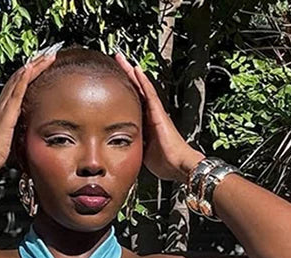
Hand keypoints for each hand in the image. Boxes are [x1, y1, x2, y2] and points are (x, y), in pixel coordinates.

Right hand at [0, 45, 61, 178]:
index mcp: (4, 111)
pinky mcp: (6, 113)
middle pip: (20, 78)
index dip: (30, 73)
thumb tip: (25, 136)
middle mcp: (2, 104)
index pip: (18, 86)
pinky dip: (24, 78)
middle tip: (48, 52)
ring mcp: (4, 107)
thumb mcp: (9, 142)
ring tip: (46, 54)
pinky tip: (31, 67)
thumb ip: (17, 134)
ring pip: (19, 80)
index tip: (41, 64)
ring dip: (33, 65)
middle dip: (34, 64)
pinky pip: (16, 91)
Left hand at [114, 51, 203, 183]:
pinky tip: (136, 70)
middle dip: (126, 76)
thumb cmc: (164, 162)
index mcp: (146, 123)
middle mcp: (151, 114)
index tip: (112, 82)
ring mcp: (155, 112)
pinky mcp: (159, 113)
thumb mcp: (142, 152)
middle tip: (116, 61)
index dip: (123, 91)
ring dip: (132, 73)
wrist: (178, 165)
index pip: (133, 102)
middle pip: (136, 90)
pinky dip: (142, 81)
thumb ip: (134, 145)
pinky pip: (149, 94)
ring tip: (122, 59)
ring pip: (142, 87)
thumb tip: (120, 148)